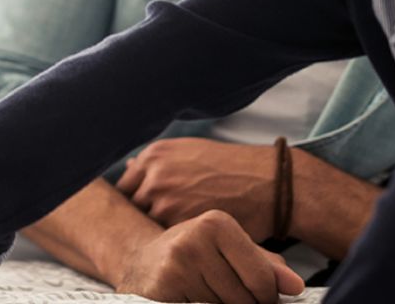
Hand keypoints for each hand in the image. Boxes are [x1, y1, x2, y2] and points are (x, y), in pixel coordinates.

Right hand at [115, 211, 303, 303]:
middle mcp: (194, 238)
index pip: (262, 280)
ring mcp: (175, 263)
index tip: (255, 294)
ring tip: (203, 294)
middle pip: (243, 299)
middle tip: (223, 293)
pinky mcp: (161, 286)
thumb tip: (296, 286)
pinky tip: (188, 299)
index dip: (264, 297)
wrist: (141, 261)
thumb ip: (265, 265)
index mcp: (217, 223)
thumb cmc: (195, 255)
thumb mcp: (230, 250)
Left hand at [117, 138, 277, 240]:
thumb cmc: (232, 167)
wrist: (268, 183)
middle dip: (145, 216)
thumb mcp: (190, 152)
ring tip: (175, 237)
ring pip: (148, 224)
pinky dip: (173, 242)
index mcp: (154, 155)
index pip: (126, 187)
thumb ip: (158, 163)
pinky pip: (165, 238)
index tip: (148, 212)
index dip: (137, 201)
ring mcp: (164, 199)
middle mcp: (154, 175)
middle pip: (133, 206)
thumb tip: (127, 168)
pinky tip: (186, 242)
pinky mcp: (180, 222)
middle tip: (159, 227)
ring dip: (158, 230)